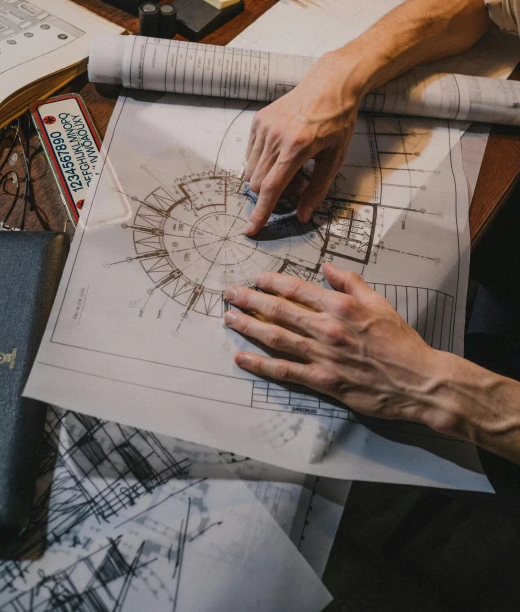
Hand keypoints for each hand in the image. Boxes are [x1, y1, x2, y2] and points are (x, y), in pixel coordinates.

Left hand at [224, 264, 453, 430]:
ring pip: (275, 337)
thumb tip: (328, 267)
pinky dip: (259, 364)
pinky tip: (241, 357)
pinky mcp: (322, 380)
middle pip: (278, 309)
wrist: (418, 381)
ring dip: (248, 326)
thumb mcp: (379, 303)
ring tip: (229, 319)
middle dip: (250, 299)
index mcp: (340, 306)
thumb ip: (351, 282)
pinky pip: (284, 371)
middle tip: (230, 293)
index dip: (272, 281)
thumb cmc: (401, 342)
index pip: (297, 288)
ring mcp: (322, 355)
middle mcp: (327, 328)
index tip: (256, 278)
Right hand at [243, 51, 365, 235]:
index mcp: (297, 147)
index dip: (261, 212)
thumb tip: (301, 216)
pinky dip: (263, 162)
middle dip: (274, 192)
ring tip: (291, 165)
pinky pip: (250, 154)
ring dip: (268, 177)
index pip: (272, 188)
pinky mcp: (258, 121)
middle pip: (259, 183)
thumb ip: (317, 190)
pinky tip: (282, 151)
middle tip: (298, 182)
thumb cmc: (337, 122)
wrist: (329, 85)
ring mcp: (264, 127)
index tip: (251, 229)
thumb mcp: (335, 159)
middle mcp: (276, 136)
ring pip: (251, 171)